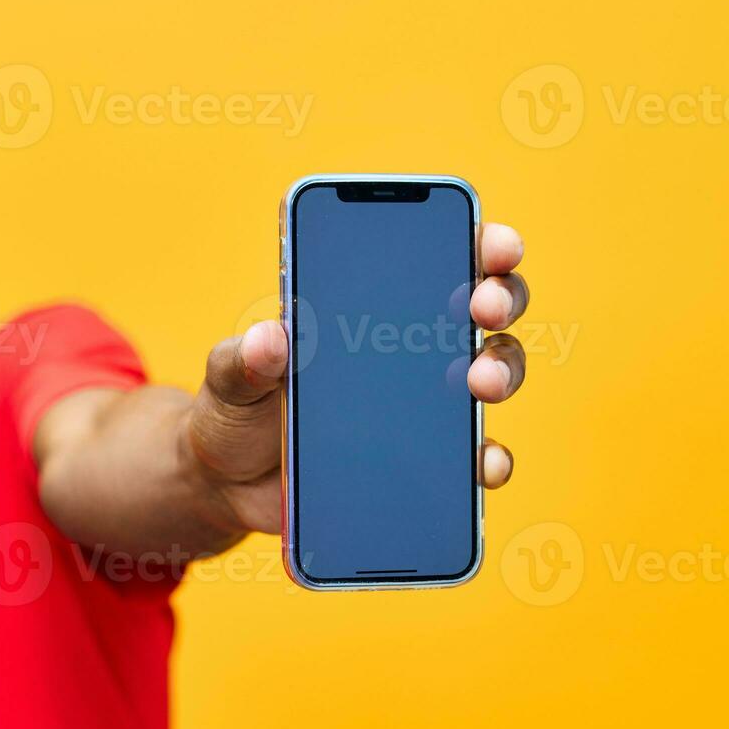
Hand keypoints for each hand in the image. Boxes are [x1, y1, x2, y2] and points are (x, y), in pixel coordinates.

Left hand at [187, 222, 528, 534]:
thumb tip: (269, 337)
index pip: (435, 256)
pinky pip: (474, 456)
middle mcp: (408, 348)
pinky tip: (484, 464)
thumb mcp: (227, 378)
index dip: (476, 243)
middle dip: (499, 298)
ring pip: (492, 373)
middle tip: (483, 309)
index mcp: (363, 308)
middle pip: (483, 309)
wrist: (228, 485)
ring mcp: (423, 404)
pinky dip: (488, 458)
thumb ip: (242, 358)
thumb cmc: (233, 412)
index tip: (493, 244)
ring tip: (479, 383)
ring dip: (501, 370)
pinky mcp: (424, 460)